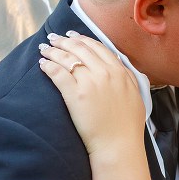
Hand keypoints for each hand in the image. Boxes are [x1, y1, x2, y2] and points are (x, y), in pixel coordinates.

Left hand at [39, 32, 144, 157]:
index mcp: (119, 71)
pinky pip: (58, 73)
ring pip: (67, 58)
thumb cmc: (127, 125)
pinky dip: (48, 66)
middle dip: (64, 41)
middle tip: (53, 38)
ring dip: (53, 50)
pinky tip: (42, 64)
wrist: (118, 144)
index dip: (82, 39)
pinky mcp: (75, 94)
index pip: (97, 47)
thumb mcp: (136, 95)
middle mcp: (105, 72)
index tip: (72, 36)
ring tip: (44, 48)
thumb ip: (128, 77)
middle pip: (80, 48)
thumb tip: (121, 66)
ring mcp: (89, 82)